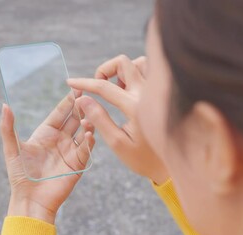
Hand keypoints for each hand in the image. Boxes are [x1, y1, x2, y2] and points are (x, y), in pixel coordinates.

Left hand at [0, 92, 94, 223]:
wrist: (30, 199)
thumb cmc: (20, 176)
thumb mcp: (12, 149)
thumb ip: (8, 127)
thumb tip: (4, 105)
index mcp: (45, 133)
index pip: (60, 113)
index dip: (68, 101)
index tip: (76, 89)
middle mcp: (60, 140)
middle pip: (74, 119)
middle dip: (81, 108)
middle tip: (88, 97)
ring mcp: (70, 151)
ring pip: (83, 131)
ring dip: (87, 122)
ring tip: (89, 115)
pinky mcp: (78, 163)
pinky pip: (86, 149)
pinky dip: (90, 140)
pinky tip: (90, 134)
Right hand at [67, 55, 167, 184]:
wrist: (172, 165)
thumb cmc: (144, 158)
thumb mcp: (117, 143)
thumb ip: (99, 119)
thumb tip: (82, 99)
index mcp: (134, 107)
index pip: (104, 87)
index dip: (84, 83)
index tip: (71, 82)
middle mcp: (147, 94)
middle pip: (123, 63)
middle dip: (104, 71)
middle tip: (98, 87)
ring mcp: (156, 91)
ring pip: (138, 63)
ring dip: (122, 71)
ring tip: (116, 88)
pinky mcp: (162, 94)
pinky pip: (149, 71)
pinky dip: (135, 73)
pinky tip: (128, 90)